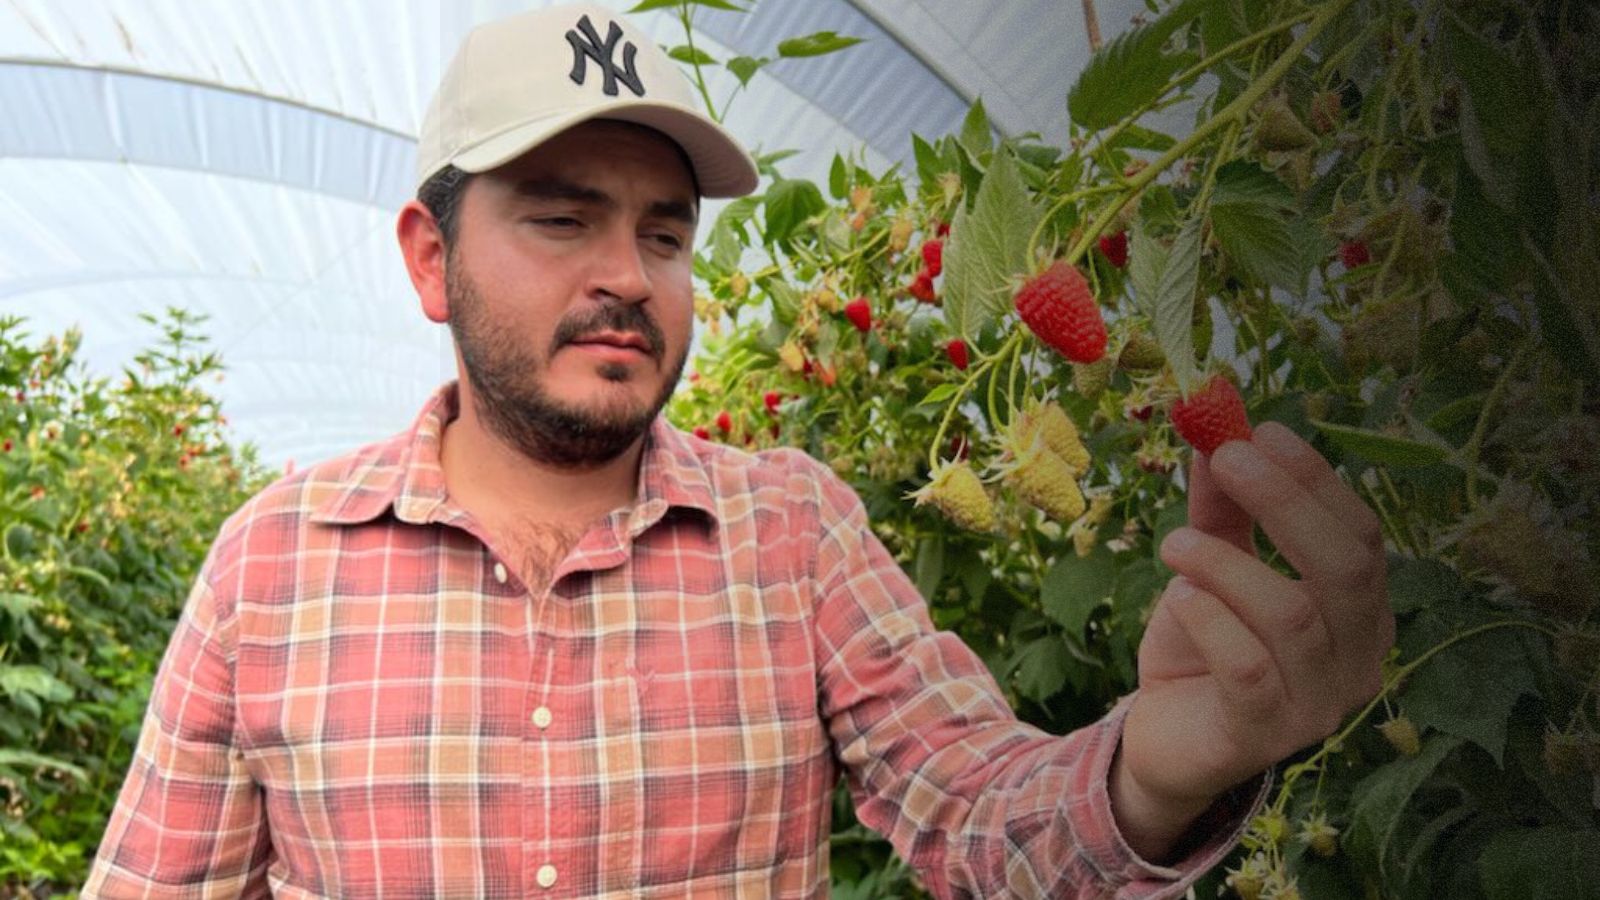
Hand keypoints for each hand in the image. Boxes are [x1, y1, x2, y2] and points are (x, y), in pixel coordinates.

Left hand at [1112, 421, 1394, 856]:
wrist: (1167, 739)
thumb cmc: (1204, 645)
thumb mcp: (1214, 567)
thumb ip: (1221, 509)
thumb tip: (1215, 434)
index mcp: (1361, 612)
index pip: (1361, 535)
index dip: (1314, 479)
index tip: (1260, 430)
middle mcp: (1358, 660)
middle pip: (1348, 569)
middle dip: (1286, 502)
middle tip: (1227, 459)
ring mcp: (1318, 706)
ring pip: (1292, 617)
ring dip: (1225, 564)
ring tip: (1174, 543)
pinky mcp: (1263, 738)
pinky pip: (1249, 670)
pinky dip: (1211, 622)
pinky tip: (1180, 599)